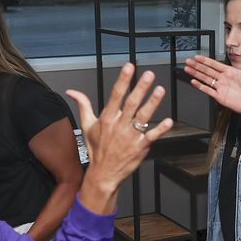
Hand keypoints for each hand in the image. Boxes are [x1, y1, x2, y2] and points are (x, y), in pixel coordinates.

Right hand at [66, 63, 172, 212]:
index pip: (116, 95)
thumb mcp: (87, 126)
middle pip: (131, 103)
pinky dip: (161, 129)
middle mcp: (119, 125)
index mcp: (107, 118)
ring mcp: (130, 136)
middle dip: (140, 88)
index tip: (129, 67)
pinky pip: (152, 136)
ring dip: (152, 103)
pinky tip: (168, 121)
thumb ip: (83, 105)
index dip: (123, 80)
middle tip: (149, 75)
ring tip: (160, 90)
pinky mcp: (140, 147)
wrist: (103, 174)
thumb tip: (72, 91)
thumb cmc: (96, 149)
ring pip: (143, 117)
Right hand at [184, 40, 240, 120]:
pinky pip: (208, 91)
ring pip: (205, 79)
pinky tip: (194, 82)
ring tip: (187, 69)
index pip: (214, 64)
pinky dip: (200, 86)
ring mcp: (222, 88)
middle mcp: (225, 79)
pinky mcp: (221, 97)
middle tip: (188, 61)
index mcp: (231, 72)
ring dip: (196, 74)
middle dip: (197, 65)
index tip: (197, 56)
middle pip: (207, 71)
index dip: (205, 60)